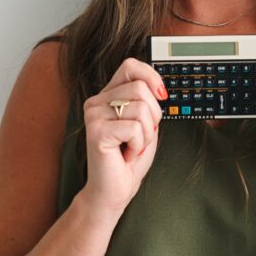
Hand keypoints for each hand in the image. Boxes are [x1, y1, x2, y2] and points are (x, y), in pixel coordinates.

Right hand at [80, 58, 166, 218]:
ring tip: (131, 146)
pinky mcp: (97, 131)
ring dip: (146, 133)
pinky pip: (135, 128)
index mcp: (107, 96)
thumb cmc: (129, 157)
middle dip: (153, 115)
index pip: (131, 66)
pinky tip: (126, 153)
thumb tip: (158, 87)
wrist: (114, 190)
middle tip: (140, 135)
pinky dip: (138, 144)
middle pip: (140, 88)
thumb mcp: (144, 123)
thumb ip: (146, 101)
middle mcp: (96, 102)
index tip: (161, 96)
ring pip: (140, 108)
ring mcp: (93, 115)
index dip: (151, 76)